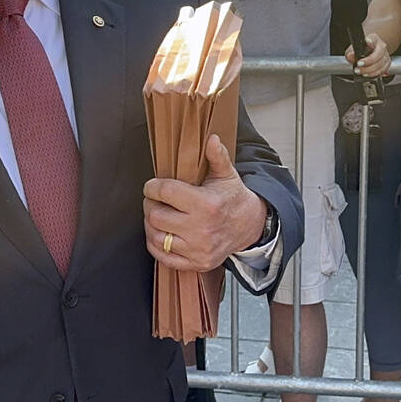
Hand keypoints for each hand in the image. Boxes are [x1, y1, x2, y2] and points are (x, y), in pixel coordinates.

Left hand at [143, 134, 264, 271]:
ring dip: (151, 224)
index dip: (152, 186)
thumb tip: (211, 138)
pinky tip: (162, 232)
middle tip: (155, 200)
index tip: (152, 185)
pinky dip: (156, 244)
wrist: (250, 227)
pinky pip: (163, 256)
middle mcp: (201, 229)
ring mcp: (198, 249)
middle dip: (150, 204)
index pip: (164, 192)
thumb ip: (216, 156)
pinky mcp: (196, 263)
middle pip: (155, 215)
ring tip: (158, 214)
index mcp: (206, 204)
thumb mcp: (227, 174)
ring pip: (156, 236)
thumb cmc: (233, 198)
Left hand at [345, 33, 390, 77]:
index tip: (367, 43)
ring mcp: (386, 55)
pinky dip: (375, 74)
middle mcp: (382, 46)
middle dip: (368, 61)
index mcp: (374, 39)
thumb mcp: (353, 49)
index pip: (373, 40)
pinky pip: (383, 70)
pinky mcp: (387, 63)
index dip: (370, 42)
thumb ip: (350, 52)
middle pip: (378, 54)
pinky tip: (368, 74)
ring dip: (371, 70)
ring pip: (381, 64)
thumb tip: (350, 55)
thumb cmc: (361, 49)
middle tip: (359, 65)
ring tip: (361, 72)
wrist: (369, 52)